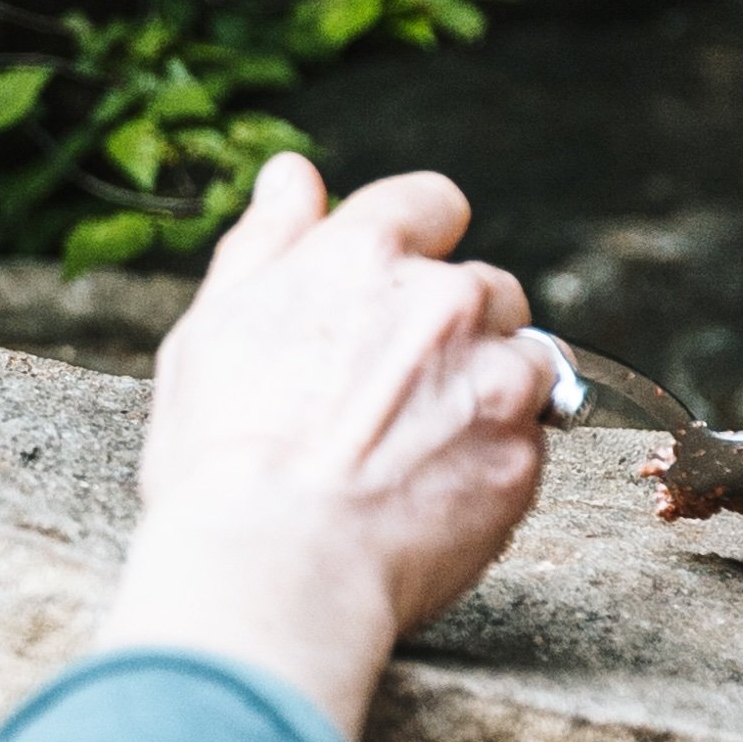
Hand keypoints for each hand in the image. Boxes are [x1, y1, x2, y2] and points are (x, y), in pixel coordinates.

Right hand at [98, 153, 550, 736]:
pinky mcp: (523, 457)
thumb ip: (267, 241)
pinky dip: (492, 459)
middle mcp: (444, 300)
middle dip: (451, 329)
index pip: (431, 202)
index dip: (414, 245)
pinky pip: (528, 440)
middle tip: (387, 395)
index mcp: (363, 255)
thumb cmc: (221, 456)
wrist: (274, 569)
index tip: (389, 292)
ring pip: (521, 359)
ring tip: (415, 450)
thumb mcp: (214, 327)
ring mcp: (494, 378)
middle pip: (482, 287)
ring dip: (486, 389)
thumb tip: (292, 173)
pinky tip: (430, 496)